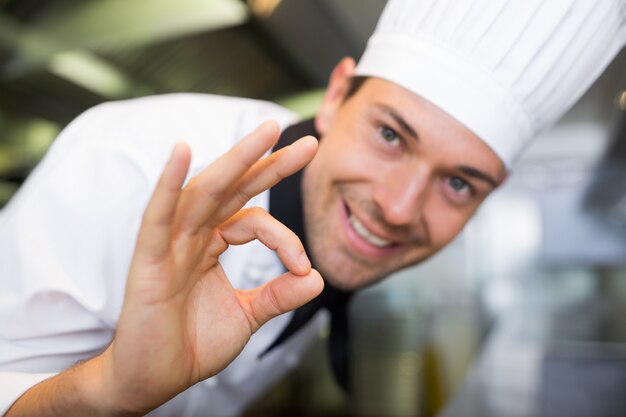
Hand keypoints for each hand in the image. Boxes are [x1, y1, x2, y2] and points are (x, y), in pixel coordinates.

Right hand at [97, 121, 322, 413]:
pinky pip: (158, 216)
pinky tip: (181, 152)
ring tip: (265, 132)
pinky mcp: (148, 261)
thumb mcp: (247, 316)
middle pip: (233, 188)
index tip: (303, 266)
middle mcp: (191, 236)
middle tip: (305, 141)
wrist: (153, 380)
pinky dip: (168, 184)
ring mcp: (169, 244)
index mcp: (211, 243)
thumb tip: (318, 278)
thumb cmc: (190, 345)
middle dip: (268, 161)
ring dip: (235, 160)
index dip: (285, 237)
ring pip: (203, 192)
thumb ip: (279, 295)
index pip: (255, 220)